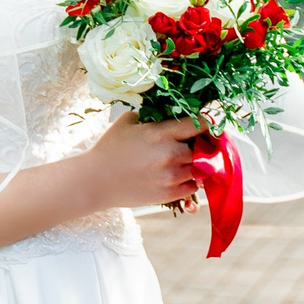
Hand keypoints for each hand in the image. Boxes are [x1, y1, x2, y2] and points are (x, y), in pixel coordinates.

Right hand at [81, 112, 209, 212]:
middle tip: (198, 143)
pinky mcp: (169, 194)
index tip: (208, 123)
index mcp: (162, 133)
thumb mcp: (129, 121)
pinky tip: (180, 174)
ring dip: (199, 163)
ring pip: (202, 168)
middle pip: (206, 148)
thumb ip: (153, 115)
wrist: (95, 180)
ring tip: (188, 159)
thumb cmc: (110, 147)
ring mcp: (171, 177)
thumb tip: (172, 109)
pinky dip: (191, 180)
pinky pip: (194, 186)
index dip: (208, 122)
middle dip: (204, 144)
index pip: (201, 123)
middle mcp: (170, 154)